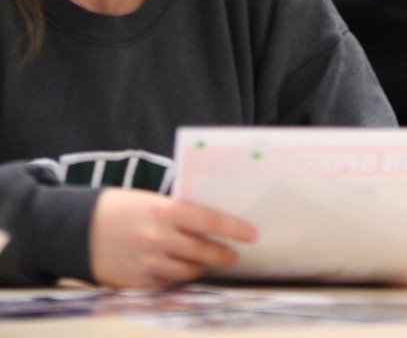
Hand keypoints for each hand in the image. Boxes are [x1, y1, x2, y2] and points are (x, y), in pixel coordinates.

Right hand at [89, 188, 257, 288]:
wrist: (77, 229)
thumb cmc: (120, 208)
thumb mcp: (152, 201)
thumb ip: (179, 212)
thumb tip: (209, 222)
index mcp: (165, 211)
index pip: (210, 220)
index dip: (234, 229)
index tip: (252, 234)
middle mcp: (159, 238)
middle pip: (203, 251)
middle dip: (223, 255)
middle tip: (234, 256)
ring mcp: (148, 262)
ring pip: (188, 271)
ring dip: (201, 267)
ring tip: (208, 262)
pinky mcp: (136, 282)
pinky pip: (167, 284)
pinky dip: (177, 278)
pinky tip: (181, 272)